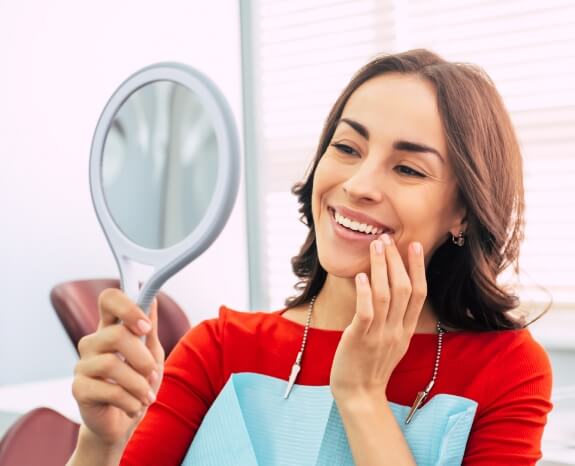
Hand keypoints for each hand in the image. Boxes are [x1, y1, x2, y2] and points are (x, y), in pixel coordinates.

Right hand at [71, 289, 164, 446]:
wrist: (124, 422)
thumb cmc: (138, 382)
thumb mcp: (151, 352)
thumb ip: (150, 328)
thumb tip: (152, 299)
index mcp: (111, 328)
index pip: (108, 299)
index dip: (127, 307)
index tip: (146, 327)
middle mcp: (93, 342)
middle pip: (115, 334)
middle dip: (142, 357)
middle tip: (152, 373)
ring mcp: (83, 365)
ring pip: (111, 364)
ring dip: (138, 384)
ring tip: (146, 396)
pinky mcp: (79, 389)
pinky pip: (109, 390)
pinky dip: (130, 401)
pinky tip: (135, 407)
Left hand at [330, 234, 426, 399]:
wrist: (359, 394)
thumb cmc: (371, 365)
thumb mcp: (392, 342)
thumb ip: (396, 319)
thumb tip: (393, 292)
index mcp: (406, 330)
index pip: (419, 293)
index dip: (418, 268)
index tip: (415, 246)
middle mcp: (397, 330)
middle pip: (404, 289)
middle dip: (397, 260)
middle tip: (388, 238)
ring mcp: (379, 335)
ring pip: (386, 295)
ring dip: (381, 267)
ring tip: (376, 246)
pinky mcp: (360, 339)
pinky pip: (366, 312)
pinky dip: (366, 292)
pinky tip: (363, 275)